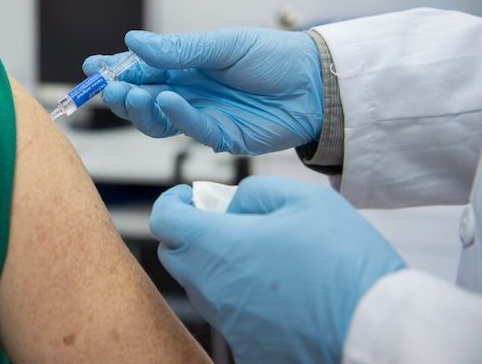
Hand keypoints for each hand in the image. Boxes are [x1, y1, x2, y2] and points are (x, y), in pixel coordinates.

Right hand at [83, 29, 322, 154]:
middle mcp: (186, 91)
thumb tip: (133, 40)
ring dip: (139, 109)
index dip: (114, 69)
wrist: (316, 84)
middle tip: (107, 88)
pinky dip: (175, 116)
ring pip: (156, 119)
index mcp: (184, 65)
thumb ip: (179, 49)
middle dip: (120, 94)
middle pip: (141, 98)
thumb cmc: (273, 57)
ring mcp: (200, 115)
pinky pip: (188, 129)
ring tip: (131, 95)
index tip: (92, 66)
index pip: (140, 69)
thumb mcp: (223, 45)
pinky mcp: (218, 136)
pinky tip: (167, 100)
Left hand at [150, 179, 405, 363]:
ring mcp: (226, 322)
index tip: (192, 198)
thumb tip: (232, 206)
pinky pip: (228, 314)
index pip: (163, 219)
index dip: (173, 202)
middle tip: (228, 222)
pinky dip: (239, 297)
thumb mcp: (303, 200)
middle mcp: (211, 287)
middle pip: (174, 254)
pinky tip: (276, 289)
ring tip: (261, 255)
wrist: (377, 330)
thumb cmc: (343, 262)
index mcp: (217, 246)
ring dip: (215, 264)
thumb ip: (254, 192)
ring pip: (200, 285)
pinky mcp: (245, 347)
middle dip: (190, 232)